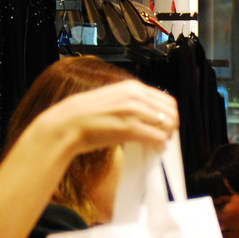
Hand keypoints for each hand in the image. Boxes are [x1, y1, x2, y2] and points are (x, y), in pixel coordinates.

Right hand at [28, 79, 177, 155]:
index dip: (169, 115)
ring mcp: (133, 111)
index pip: (167, 100)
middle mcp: (135, 96)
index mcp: (132, 87)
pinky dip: (160, 145)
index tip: (165, 125)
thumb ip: (131, 103)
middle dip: (171, 126)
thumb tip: (148, 114)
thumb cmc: (86, 115)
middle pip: (171, 112)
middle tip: (164, 136)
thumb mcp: (112, 99)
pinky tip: (155, 149)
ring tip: (158, 143)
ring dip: (166, 136)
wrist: (67, 123)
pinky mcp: (129, 128)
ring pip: (167, 125)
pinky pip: (158, 138)